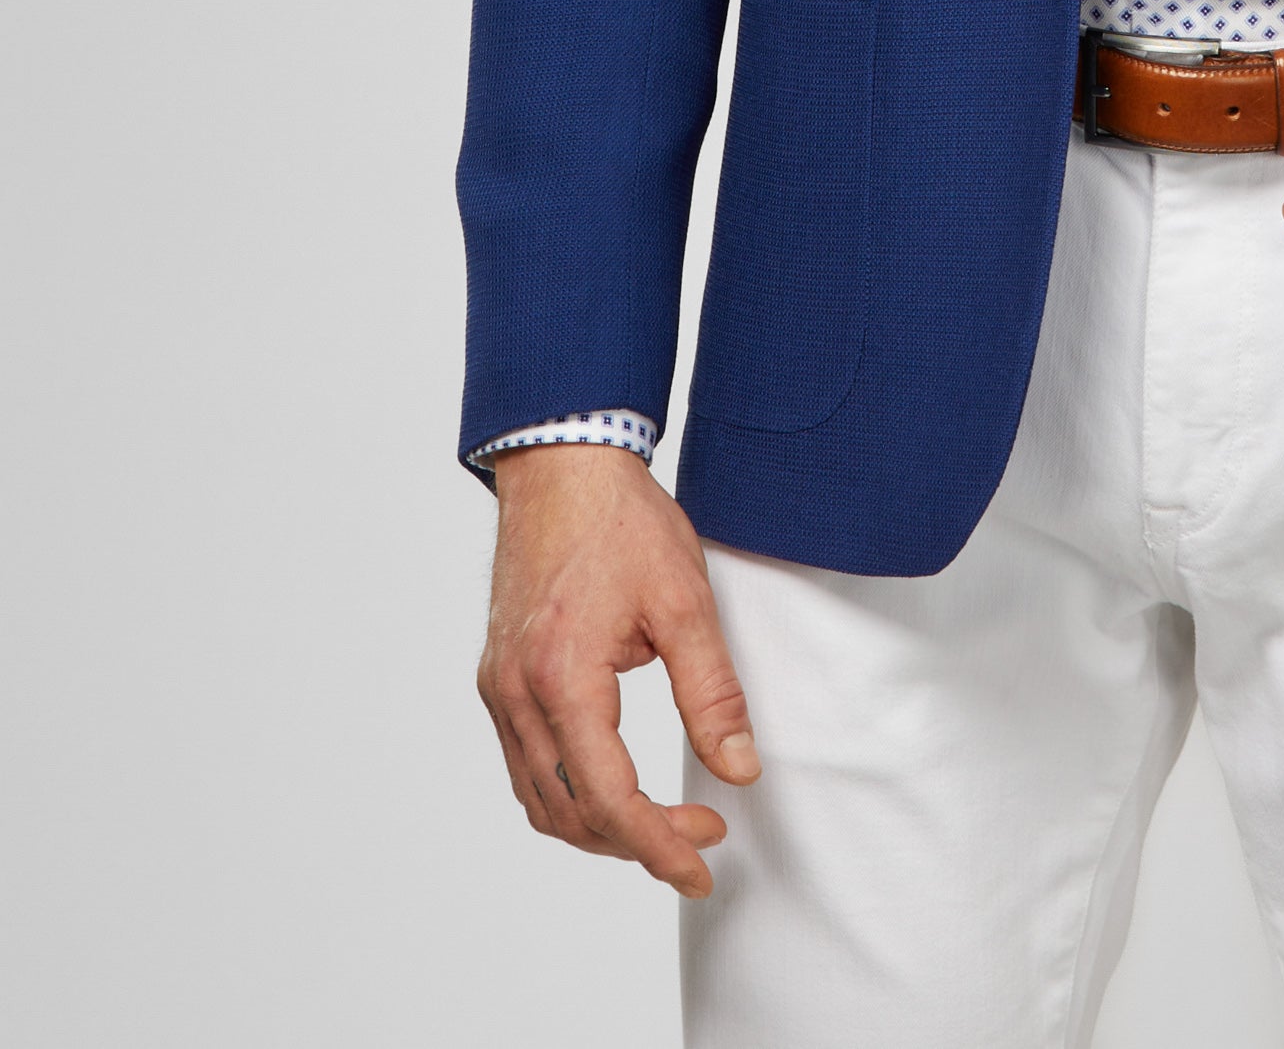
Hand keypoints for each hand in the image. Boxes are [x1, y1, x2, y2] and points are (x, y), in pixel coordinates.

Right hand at [478, 445, 757, 898]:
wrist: (562, 465)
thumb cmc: (621, 522)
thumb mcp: (685, 601)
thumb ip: (713, 692)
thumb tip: (740, 766)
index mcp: (562, 678)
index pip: (609, 798)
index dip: (658, 845)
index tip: (702, 864)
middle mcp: (517, 694)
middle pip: (569, 812)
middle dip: (636, 841)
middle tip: (701, 834)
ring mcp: (500, 688)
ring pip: (539, 799)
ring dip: (599, 826)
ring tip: (662, 821)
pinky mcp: (498, 678)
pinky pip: (525, 764)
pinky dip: (568, 792)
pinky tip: (611, 783)